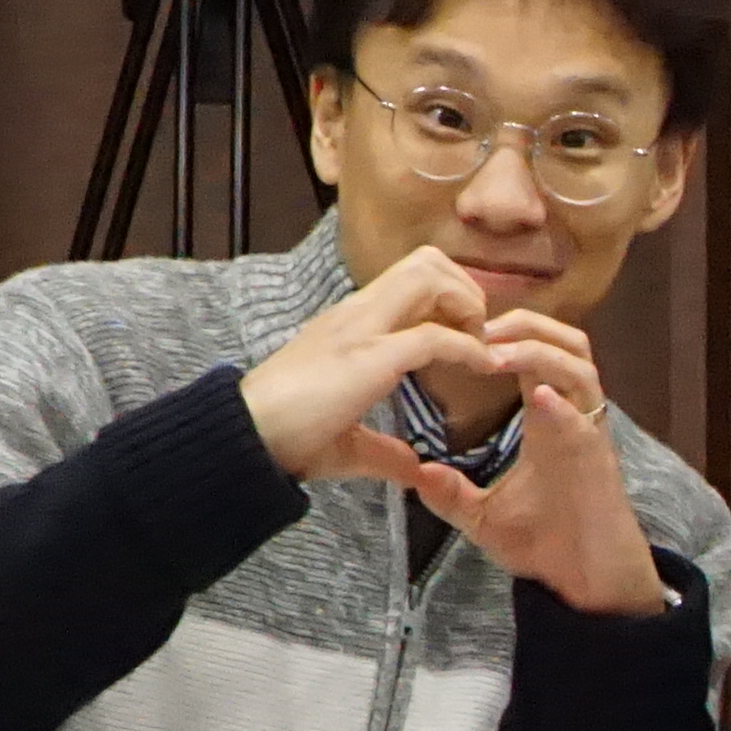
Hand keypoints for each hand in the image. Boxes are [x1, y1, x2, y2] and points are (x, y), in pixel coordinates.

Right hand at [241, 246, 506, 478]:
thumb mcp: (347, 442)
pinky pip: (433, 335)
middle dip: (466, 289)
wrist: (245, 439)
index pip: (411, 278)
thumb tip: (412, 470)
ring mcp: (360, 329)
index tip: (471, 338)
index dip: (451, 298)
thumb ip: (384, 452)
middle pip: (425, 261)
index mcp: (350, 324)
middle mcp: (356, 314)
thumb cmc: (287, 438)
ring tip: (480, 347)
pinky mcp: (369, 356)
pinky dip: (469, 349)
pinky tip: (484, 369)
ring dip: (467, 306)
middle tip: (480, 335)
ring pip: (429, 276)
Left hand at [380, 307, 670, 615]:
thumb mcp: (482, 517)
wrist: (587, 583)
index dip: (505, 334)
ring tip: (498, 350)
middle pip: (567, 341)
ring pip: (581, 366)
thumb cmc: (547, 546)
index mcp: (549, 420)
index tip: (462, 330)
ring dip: (541, 352)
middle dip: (527, 324)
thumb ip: (451, 494)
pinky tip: (538, 397)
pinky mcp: (598, 460)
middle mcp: (573, 417)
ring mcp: (589, 435)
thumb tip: (417, 474)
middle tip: (481, 324)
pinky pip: (586, 420)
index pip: (534, 355)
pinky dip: (563, 404)